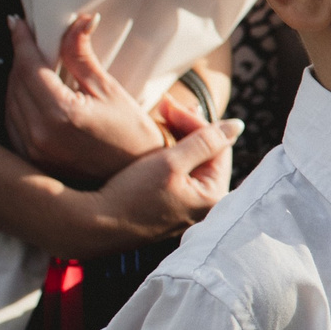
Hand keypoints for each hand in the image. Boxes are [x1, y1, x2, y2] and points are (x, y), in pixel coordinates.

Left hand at [5, 13, 170, 181]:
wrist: (139, 181)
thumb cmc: (132, 135)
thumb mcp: (111, 90)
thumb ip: (84, 55)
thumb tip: (79, 20)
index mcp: (61, 114)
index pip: (28, 67)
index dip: (22, 41)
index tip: (18, 24)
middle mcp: (40, 134)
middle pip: (15, 82)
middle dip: (21, 58)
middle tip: (30, 41)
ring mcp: (32, 151)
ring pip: (10, 102)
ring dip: (17, 80)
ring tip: (32, 66)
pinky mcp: (31, 161)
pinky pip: (12, 123)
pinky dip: (18, 104)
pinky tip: (32, 95)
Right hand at [62, 116, 240, 254]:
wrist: (92, 225)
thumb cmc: (132, 195)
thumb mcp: (171, 163)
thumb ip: (206, 142)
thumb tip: (238, 125)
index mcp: (214, 197)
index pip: (218, 146)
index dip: (195, 121)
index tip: (168, 104)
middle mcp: (206, 206)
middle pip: (207, 154)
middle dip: (187, 127)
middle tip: (163, 106)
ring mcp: (187, 208)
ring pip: (191, 161)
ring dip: (177, 137)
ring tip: (159, 117)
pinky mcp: (169, 207)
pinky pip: (177, 173)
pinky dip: (168, 154)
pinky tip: (154, 140)